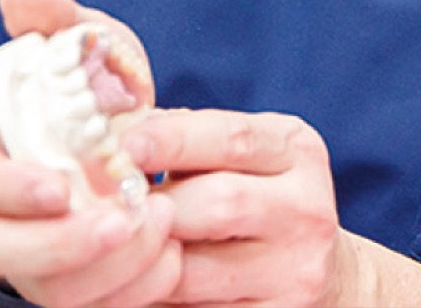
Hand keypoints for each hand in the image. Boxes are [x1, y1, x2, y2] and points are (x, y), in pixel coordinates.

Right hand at [0, 0, 181, 306]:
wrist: (135, 125)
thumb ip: (52, 16)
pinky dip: (128, 292)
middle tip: (118, 223)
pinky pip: (85, 306)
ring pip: (41, 286)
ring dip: (101, 270)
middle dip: (54, 246)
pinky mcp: (68, 280)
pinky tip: (170, 261)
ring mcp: (29, 250)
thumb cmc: (95, 78)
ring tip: (159, 230)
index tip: (58, 188)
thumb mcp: (82, 38)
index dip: (1, 189)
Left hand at [124, 109, 420, 306]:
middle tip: (103, 206)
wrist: (317, 270)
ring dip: (137, 262)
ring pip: (192, 272)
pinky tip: (128, 286)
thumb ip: (195, 140)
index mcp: (299, 152)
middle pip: (218, 204)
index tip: (120, 142)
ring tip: (104, 249)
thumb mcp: (247, 155)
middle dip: (152, 207)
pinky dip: (149, 301)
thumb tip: (118, 129)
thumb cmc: (258, 199)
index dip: (171, 139)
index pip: (234, 139)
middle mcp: (307, 210)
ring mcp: (294, 273)